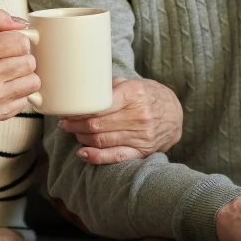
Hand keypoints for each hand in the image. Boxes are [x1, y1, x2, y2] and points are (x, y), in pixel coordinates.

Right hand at [0, 10, 38, 127]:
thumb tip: (24, 25)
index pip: (22, 43)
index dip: (18, 43)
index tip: (9, 47)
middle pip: (30, 63)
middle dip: (22, 60)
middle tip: (7, 62)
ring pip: (32, 83)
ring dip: (24, 78)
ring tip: (7, 77)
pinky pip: (24, 101)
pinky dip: (17, 95)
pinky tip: (2, 91)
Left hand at [58, 77, 183, 164]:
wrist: (175, 114)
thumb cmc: (148, 95)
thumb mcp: (133, 83)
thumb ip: (110, 87)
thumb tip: (82, 93)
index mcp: (135, 94)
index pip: (99, 106)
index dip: (79, 111)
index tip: (67, 111)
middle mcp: (139, 115)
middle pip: (97, 125)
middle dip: (75, 125)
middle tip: (65, 123)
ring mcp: (142, 135)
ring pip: (102, 140)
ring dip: (82, 138)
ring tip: (74, 133)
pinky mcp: (143, 151)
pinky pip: (116, 157)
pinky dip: (97, 157)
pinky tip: (83, 153)